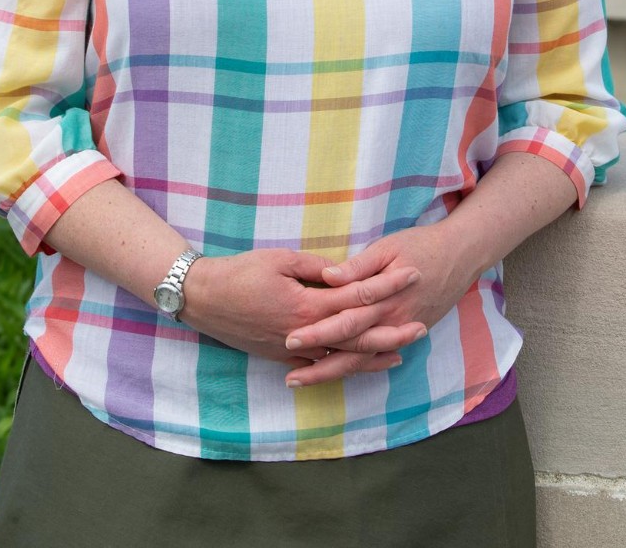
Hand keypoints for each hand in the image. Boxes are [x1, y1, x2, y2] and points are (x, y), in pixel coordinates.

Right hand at [181, 247, 421, 364]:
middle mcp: (306, 334)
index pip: (357, 296)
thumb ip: (315, 266)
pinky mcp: (283, 359)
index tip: (412, 274)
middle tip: (421, 325)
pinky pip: (321, 366)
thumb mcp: (279, 259)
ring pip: (343, 358)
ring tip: (402, 351)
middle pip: (358, 336)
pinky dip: (344, 366)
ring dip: (374, 355)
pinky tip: (359, 364)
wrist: (204, 299)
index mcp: (308, 305)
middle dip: (391, 330)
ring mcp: (295, 351)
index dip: (387, 285)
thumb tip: (342, 272)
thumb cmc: (240, 273)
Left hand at [283, 222, 476, 386]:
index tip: (290, 338)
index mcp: (383, 298)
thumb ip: (357, 266)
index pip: (345, 320)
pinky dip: (358, 368)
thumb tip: (327, 277)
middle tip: (289, 376)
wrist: (460, 256)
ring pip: (362, 359)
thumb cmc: (420, 246)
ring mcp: (400, 332)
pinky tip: (335, 375)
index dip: (318, 331)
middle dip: (319, 363)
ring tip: (302, 379)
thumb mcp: (387, 248)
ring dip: (332, 371)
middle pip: (350, 348)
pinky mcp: (407, 334)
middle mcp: (391, 321)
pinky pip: (378, 356)